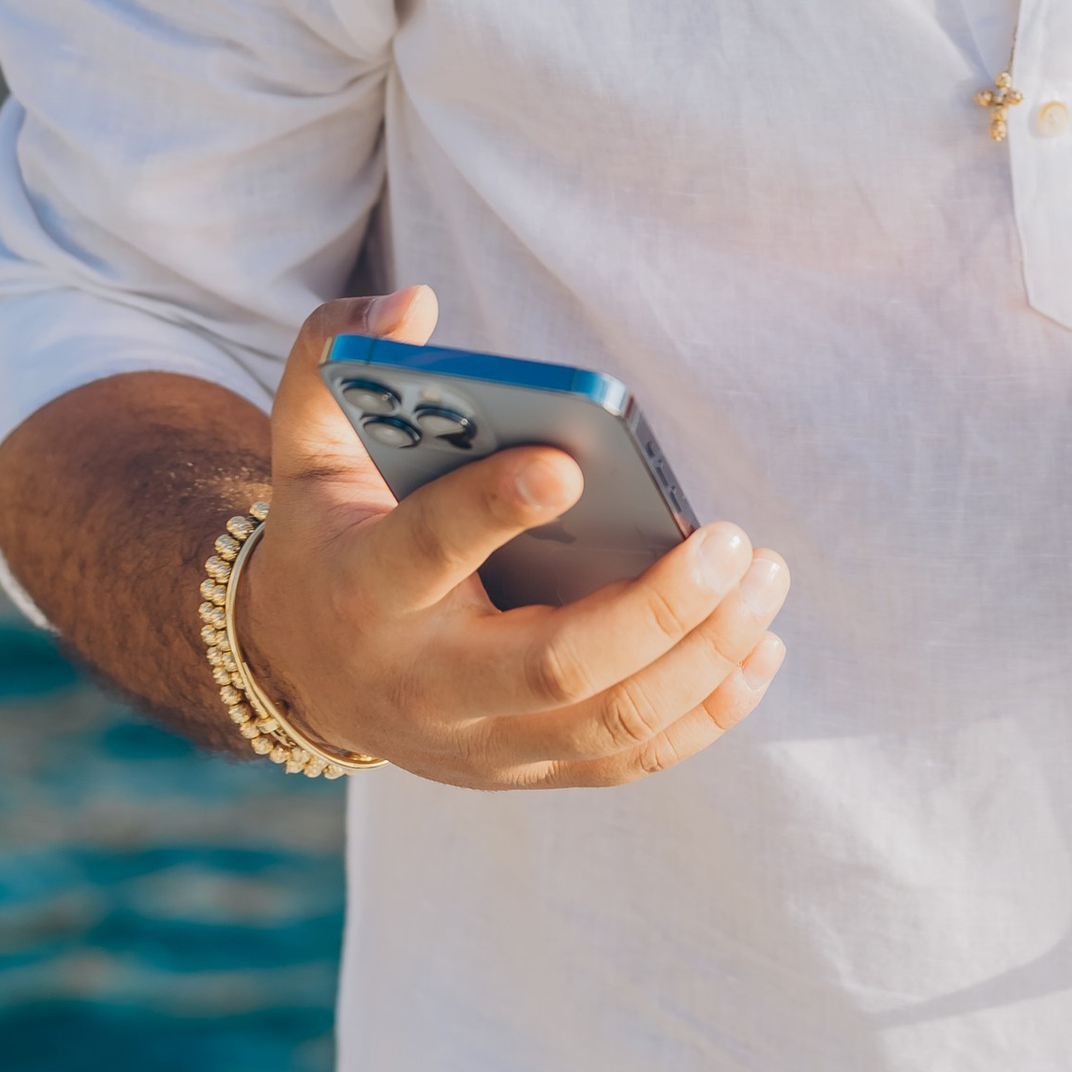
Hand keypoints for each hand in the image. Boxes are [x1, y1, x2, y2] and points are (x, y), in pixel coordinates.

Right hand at [238, 289, 788, 788]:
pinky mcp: (527, 768)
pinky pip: (627, 759)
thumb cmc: (335, 531)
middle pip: (554, 666)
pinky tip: (757, 650)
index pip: (430, 550)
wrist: (306, 667)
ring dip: (703, 657)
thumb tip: (413, 302)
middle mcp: (423, 682)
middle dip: (656, 609)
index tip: (568, 462)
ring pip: (608, 721)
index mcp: (366, 588)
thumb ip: (335, 354)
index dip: (495, 506)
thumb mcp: (308, 439)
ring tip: (765, 578)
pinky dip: (704, 713)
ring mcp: (481, 741)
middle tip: (734, 541)